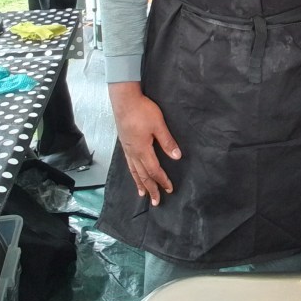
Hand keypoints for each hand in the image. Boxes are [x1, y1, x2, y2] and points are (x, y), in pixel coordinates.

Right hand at [108, 81, 180, 205]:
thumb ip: (167, 141)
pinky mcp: (124, 143)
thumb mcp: (159, 125)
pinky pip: (128, 163)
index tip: (169, 189)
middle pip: (143, 175)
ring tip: (143, 194)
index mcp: (143, 150)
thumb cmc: (142, 110)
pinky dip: (132, 172)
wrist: (124, 100)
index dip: (162, 180)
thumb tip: (177, 157)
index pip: (154, 170)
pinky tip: (134, 173)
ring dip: (140, 183)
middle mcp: (133, 153)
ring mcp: (127, 149)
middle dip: (150, 188)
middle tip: (156, 201)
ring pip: (134, 171)